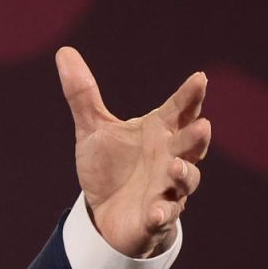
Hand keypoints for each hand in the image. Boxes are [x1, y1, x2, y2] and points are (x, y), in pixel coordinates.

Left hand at [55, 46, 209, 257]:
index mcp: (159, 132)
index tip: (200, 79)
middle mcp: (169, 158)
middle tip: (203, 125)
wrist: (106, 211)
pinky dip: (162, 214)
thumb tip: (64, 51)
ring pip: (184, 181)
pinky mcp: (155, 217)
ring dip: (184, 174)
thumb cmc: (110, 165)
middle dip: (196, 137)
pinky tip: (156, 212)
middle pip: (189, 146)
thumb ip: (82, 93)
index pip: (178, 110)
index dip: (190, 96)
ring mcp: (166, 189)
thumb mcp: (93, 128)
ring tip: (176, 166)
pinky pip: (163, 216)